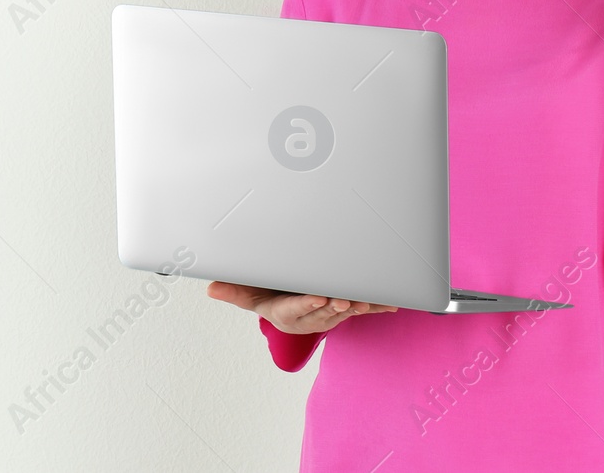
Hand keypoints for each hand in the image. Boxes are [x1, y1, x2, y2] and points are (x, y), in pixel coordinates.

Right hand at [207, 281, 397, 333]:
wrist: (288, 307)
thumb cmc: (269, 296)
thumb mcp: (249, 294)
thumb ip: (233, 290)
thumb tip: (210, 287)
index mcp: (286, 313)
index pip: (296, 309)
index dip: (308, 305)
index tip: (318, 298)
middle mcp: (310, 317)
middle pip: (324, 311)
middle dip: (335, 306)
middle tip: (346, 300)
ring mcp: (329, 315)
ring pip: (344, 311)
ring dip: (357, 306)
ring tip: (367, 301)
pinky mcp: (344, 310)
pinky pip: (363, 308)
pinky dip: (377, 305)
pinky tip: (392, 303)